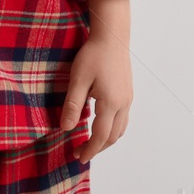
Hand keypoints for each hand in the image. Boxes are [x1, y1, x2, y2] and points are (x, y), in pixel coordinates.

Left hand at [60, 0, 131, 161]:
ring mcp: (128, 98)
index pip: (101, 136)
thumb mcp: (78, 79)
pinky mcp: (128, 93)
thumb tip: (65, 128)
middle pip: (113, 136)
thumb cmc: (94, 54)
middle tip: (80, 152)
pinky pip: (123, 119)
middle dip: (97, 148)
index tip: (78, 157)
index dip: (89, 149)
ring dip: (106, 140)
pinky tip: (100, 124)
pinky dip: (112, 128)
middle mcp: (123, 103)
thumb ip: (72, 105)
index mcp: (111, 102)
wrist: (112, 36)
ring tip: (90, 142)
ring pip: (121, 129)